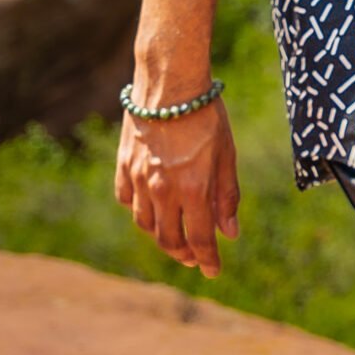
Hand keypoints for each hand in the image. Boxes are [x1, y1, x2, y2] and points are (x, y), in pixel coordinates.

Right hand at [114, 96, 239, 279]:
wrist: (169, 83)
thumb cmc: (206, 115)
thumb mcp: (227, 154)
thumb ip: (227, 196)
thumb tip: (230, 233)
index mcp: (193, 189)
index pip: (200, 239)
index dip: (207, 260)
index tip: (213, 271)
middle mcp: (162, 190)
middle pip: (169, 239)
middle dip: (184, 254)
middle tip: (194, 258)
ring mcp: (138, 179)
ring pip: (145, 224)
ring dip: (161, 236)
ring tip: (175, 237)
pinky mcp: (123, 166)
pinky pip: (126, 200)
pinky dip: (139, 211)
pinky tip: (151, 209)